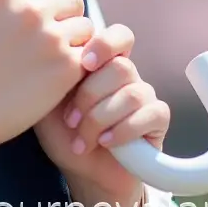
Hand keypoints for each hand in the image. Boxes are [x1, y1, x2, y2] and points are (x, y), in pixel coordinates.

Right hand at [0, 0, 94, 159]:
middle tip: (50, 40)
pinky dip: (77, 67)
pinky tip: (56, 81)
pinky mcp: (65, 68)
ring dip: (74, 43)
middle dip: (66, 16)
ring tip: (50, 63)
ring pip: (85, 26)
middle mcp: (28, 10)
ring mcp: (48, 38)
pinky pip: (87, 55)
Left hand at [34, 23, 169, 206]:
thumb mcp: (50, 100)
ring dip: (101, 119)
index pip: (119, 35)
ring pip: (132, 93)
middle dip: (90, 96)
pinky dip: (123, 131)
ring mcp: (144, 95)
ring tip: (82, 139)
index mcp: (102, 62)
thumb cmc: (62, 132)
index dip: (105, 44)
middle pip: (120, 67)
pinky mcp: (157, 120)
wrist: (81, 171)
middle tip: (71, 120)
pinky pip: (151, 114)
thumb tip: (55, 47)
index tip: (84, 63)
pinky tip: (105, 142)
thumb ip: (54, 72)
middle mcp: (126, 74)